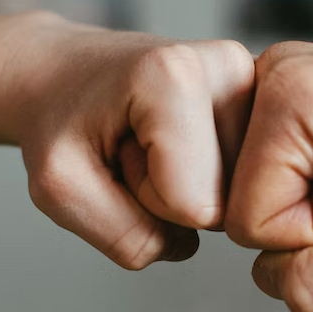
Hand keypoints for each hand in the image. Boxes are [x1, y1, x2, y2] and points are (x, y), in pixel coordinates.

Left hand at [0, 13, 255, 269]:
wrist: (55, 73)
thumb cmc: (54, 120)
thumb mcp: (58, 189)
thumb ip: (125, 236)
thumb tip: (186, 245)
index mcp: (176, 75)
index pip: (194, 206)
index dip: (146, 201)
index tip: (117, 154)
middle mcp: (228, 66)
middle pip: (224, 201)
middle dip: (168, 194)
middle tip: (130, 148)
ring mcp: (251, 79)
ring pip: (238, 193)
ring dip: (185, 185)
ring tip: (145, 140)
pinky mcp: (259, 96)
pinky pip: (244, 177)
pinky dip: (203, 174)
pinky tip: (174, 140)